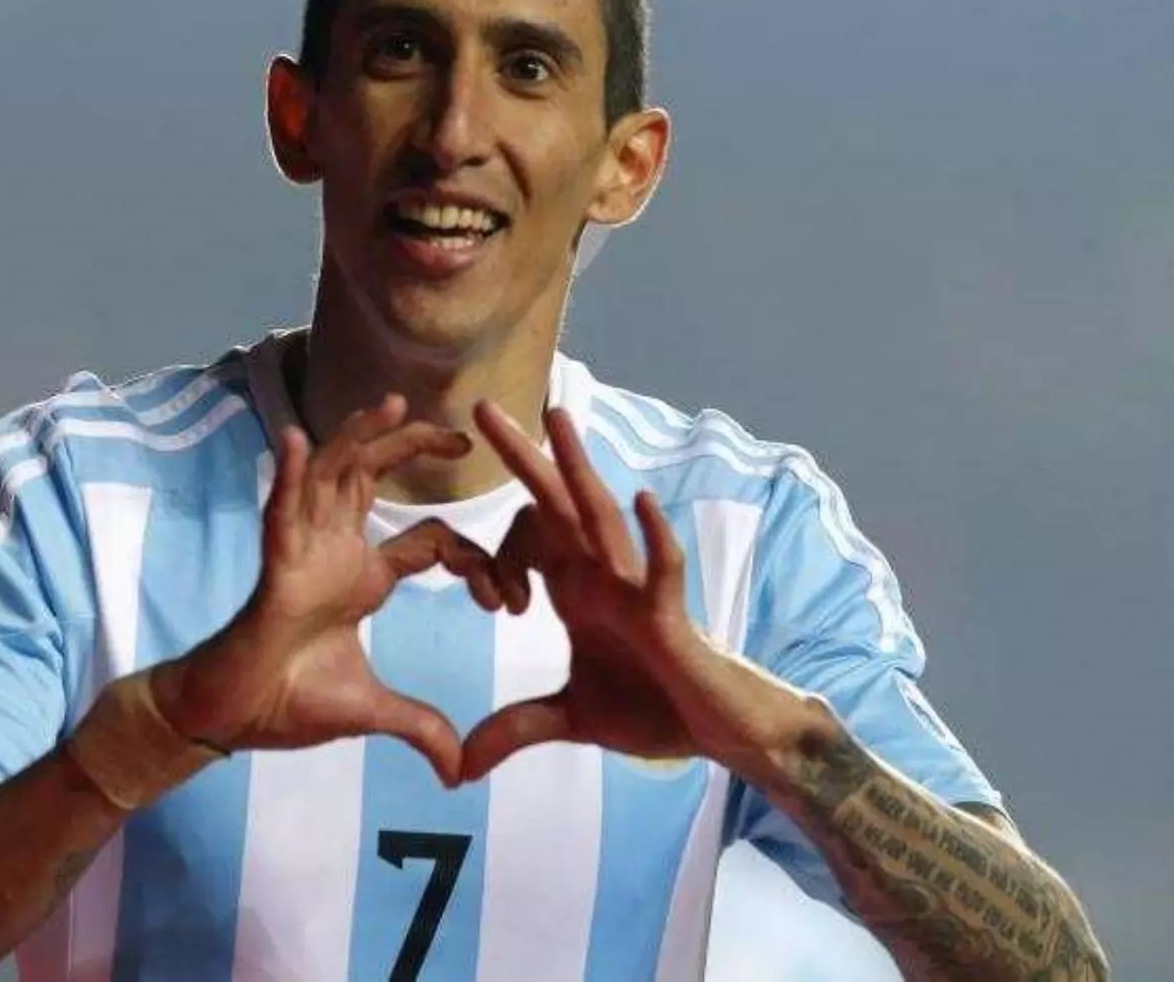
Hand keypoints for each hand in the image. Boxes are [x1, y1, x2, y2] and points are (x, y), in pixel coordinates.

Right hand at [154, 394, 498, 786]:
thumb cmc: (288, 700)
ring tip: (389, 405)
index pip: (430, 541)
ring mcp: (302, 555)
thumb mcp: (372, 712)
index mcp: (364, 576)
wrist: (232, 720)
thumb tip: (457, 770)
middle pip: (375, 480)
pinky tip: (299, 441)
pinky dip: (290, 478)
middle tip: (460, 432)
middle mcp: (334, 552)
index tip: (506, 599)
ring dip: (358, 440)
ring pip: (331, 480)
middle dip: (413, 447)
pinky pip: (280, 516)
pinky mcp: (273, 573)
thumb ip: (419, 728)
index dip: (473, 560)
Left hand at [460, 402, 825, 783]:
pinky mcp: (671, 616)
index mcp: (576, 591)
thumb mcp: (570, 720)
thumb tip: (458, 767)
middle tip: (480, 406)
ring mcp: (637, 589)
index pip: (525, 540)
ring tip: (557, 416)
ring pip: (603, 516)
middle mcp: (603, 576)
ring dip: (580, 467)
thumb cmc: (653, 709)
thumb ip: (514, 730)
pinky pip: (664, 570)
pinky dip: (656, 539)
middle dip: (520, 456)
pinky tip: (645, 503)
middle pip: (554, 504)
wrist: (716, 733)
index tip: (497, 603)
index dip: (496, 558)